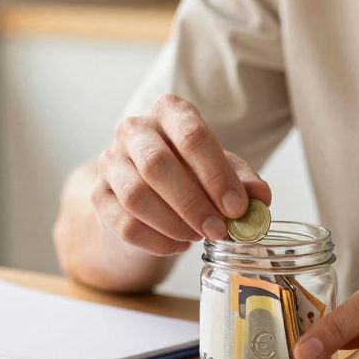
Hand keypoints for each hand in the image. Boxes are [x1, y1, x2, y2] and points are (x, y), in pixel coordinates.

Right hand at [93, 94, 270, 255]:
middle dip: (193, 203)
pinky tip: (178, 245)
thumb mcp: (221, 170)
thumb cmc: (189, 172)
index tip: (237, 208)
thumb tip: (260, 197)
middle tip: (220, 230)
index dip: (216, 175)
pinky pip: (124, 224)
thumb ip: (243, 181)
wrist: (148, 190)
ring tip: (199, 236)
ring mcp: (110, 162)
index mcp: (169, 112)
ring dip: (174, 223)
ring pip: (136, 196)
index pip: (191, 135)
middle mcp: (134, 130)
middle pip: (157, 164)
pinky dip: (156, 241)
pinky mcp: (98, 196)